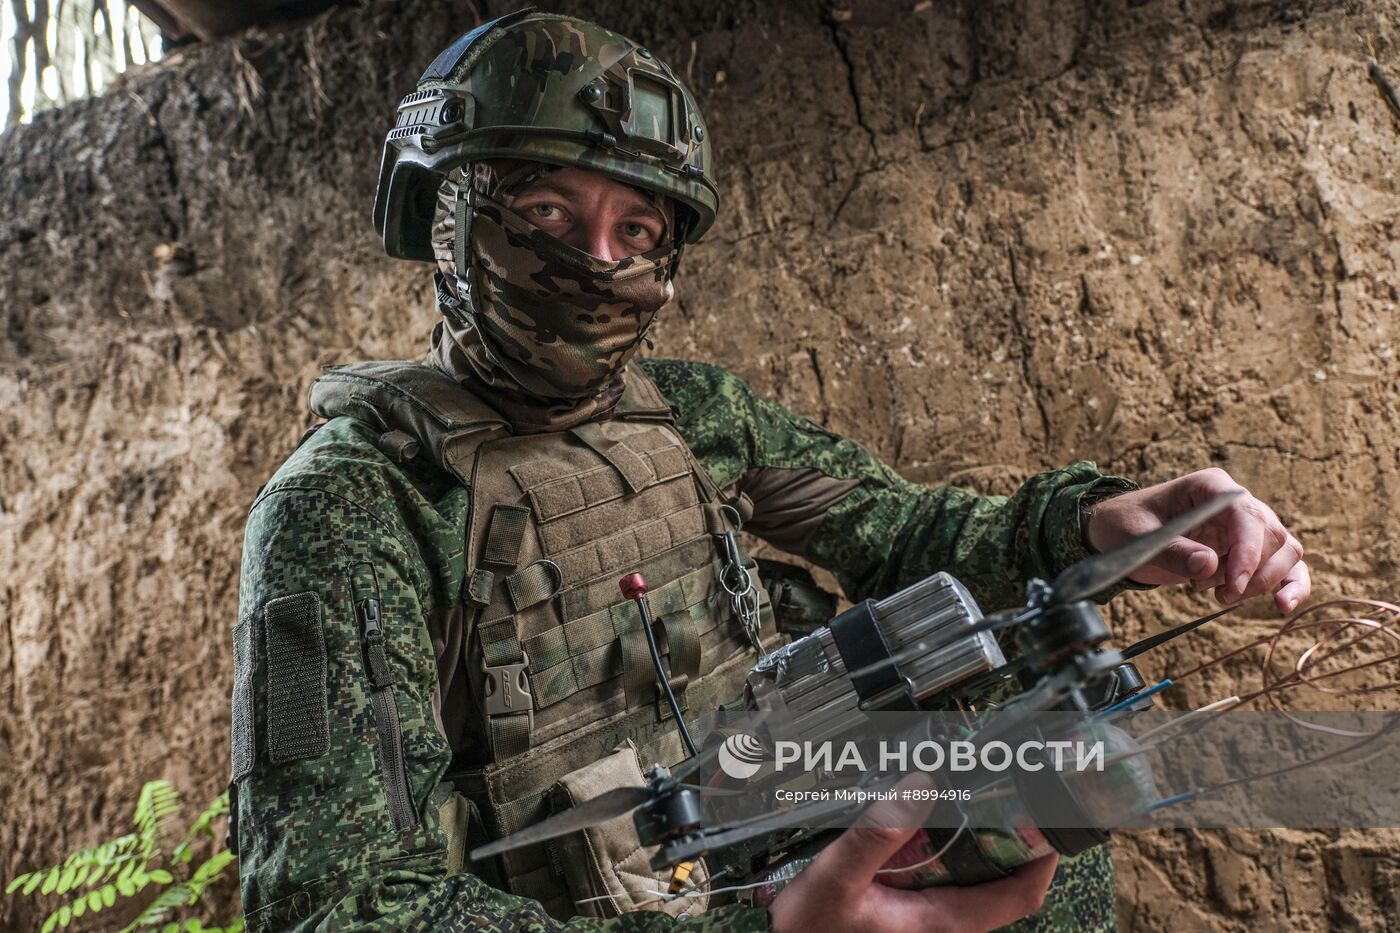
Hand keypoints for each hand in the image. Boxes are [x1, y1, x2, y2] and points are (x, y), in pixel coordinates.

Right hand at [768, 780, 1057, 932]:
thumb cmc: (812, 931)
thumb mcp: (836, 880)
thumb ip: (875, 834)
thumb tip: (918, 787)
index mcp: (944, 923)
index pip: (1020, 895)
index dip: (1044, 856)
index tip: (1050, 815)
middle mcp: (947, 922)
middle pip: (1003, 876)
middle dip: (1009, 830)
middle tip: (1008, 783)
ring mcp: (932, 914)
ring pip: (975, 872)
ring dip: (978, 832)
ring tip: (973, 788)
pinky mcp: (915, 906)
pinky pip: (947, 870)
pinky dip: (948, 840)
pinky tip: (927, 814)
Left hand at [1084, 468, 1309, 614]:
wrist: (1122, 532)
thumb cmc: (1128, 526)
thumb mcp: (1139, 537)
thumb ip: (1173, 551)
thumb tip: (1209, 564)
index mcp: (1212, 487)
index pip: (1247, 516)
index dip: (1246, 552)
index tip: (1233, 585)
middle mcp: (1237, 502)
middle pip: (1272, 536)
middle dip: (1249, 572)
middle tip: (1215, 594)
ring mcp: (1248, 525)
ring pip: (1284, 551)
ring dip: (1260, 581)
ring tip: (1219, 596)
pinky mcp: (1250, 549)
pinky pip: (1286, 565)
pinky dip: (1292, 585)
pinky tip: (1284, 606)